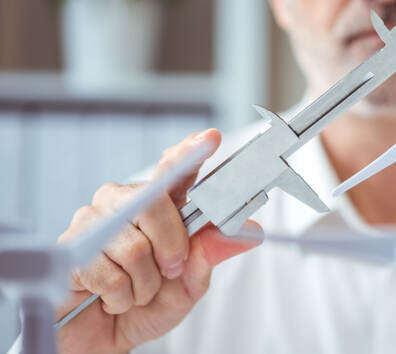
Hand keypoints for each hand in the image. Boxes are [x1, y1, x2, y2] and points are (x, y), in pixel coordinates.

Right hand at [56, 129, 262, 353]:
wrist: (106, 340)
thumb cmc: (147, 307)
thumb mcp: (190, 284)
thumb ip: (211, 254)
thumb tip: (248, 232)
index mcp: (160, 206)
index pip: (175, 170)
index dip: (191, 152)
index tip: (211, 138)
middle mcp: (126, 204)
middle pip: (156, 204)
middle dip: (170, 249)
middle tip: (168, 272)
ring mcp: (94, 222)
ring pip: (135, 246)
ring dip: (143, 284)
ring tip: (135, 290)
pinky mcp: (70, 247)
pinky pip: (107, 271)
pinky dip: (119, 296)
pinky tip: (111, 296)